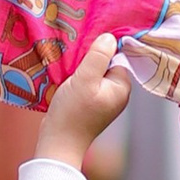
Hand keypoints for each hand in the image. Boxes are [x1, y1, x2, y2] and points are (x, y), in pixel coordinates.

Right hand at [40, 35, 132, 168]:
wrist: (57, 143)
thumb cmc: (72, 112)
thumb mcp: (85, 79)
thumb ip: (98, 57)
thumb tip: (110, 37)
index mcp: (122, 88)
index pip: (117, 58)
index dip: (101, 51)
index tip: (86, 47)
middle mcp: (116, 95)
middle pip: (105, 65)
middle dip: (90, 60)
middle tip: (73, 58)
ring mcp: (103, 101)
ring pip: (93, 74)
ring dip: (80, 70)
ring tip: (67, 69)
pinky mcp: (89, 105)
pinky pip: (85, 84)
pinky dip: (76, 80)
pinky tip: (65, 79)